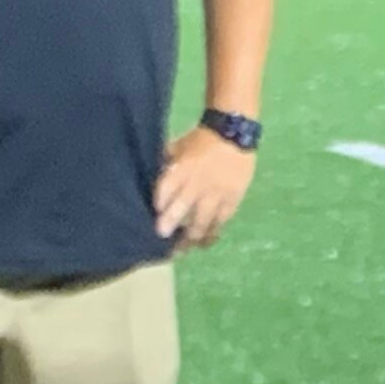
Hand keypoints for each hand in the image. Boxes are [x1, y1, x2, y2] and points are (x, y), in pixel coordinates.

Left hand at [154, 122, 256, 249]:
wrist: (233, 133)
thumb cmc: (199, 140)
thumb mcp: (176, 147)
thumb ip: (165, 166)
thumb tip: (150, 184)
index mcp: (181, 168)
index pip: (165, 190)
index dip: (159, 205)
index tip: (152, 218)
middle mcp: (198, 184)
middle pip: (181, 211)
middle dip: (169, 227)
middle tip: (161, 241)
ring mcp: (216, 194)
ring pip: (202, 223)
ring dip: (190, 239)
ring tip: (182, 250)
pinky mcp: (232, 200)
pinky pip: (220, 223)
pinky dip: (211, 235)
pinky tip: (204, 244)